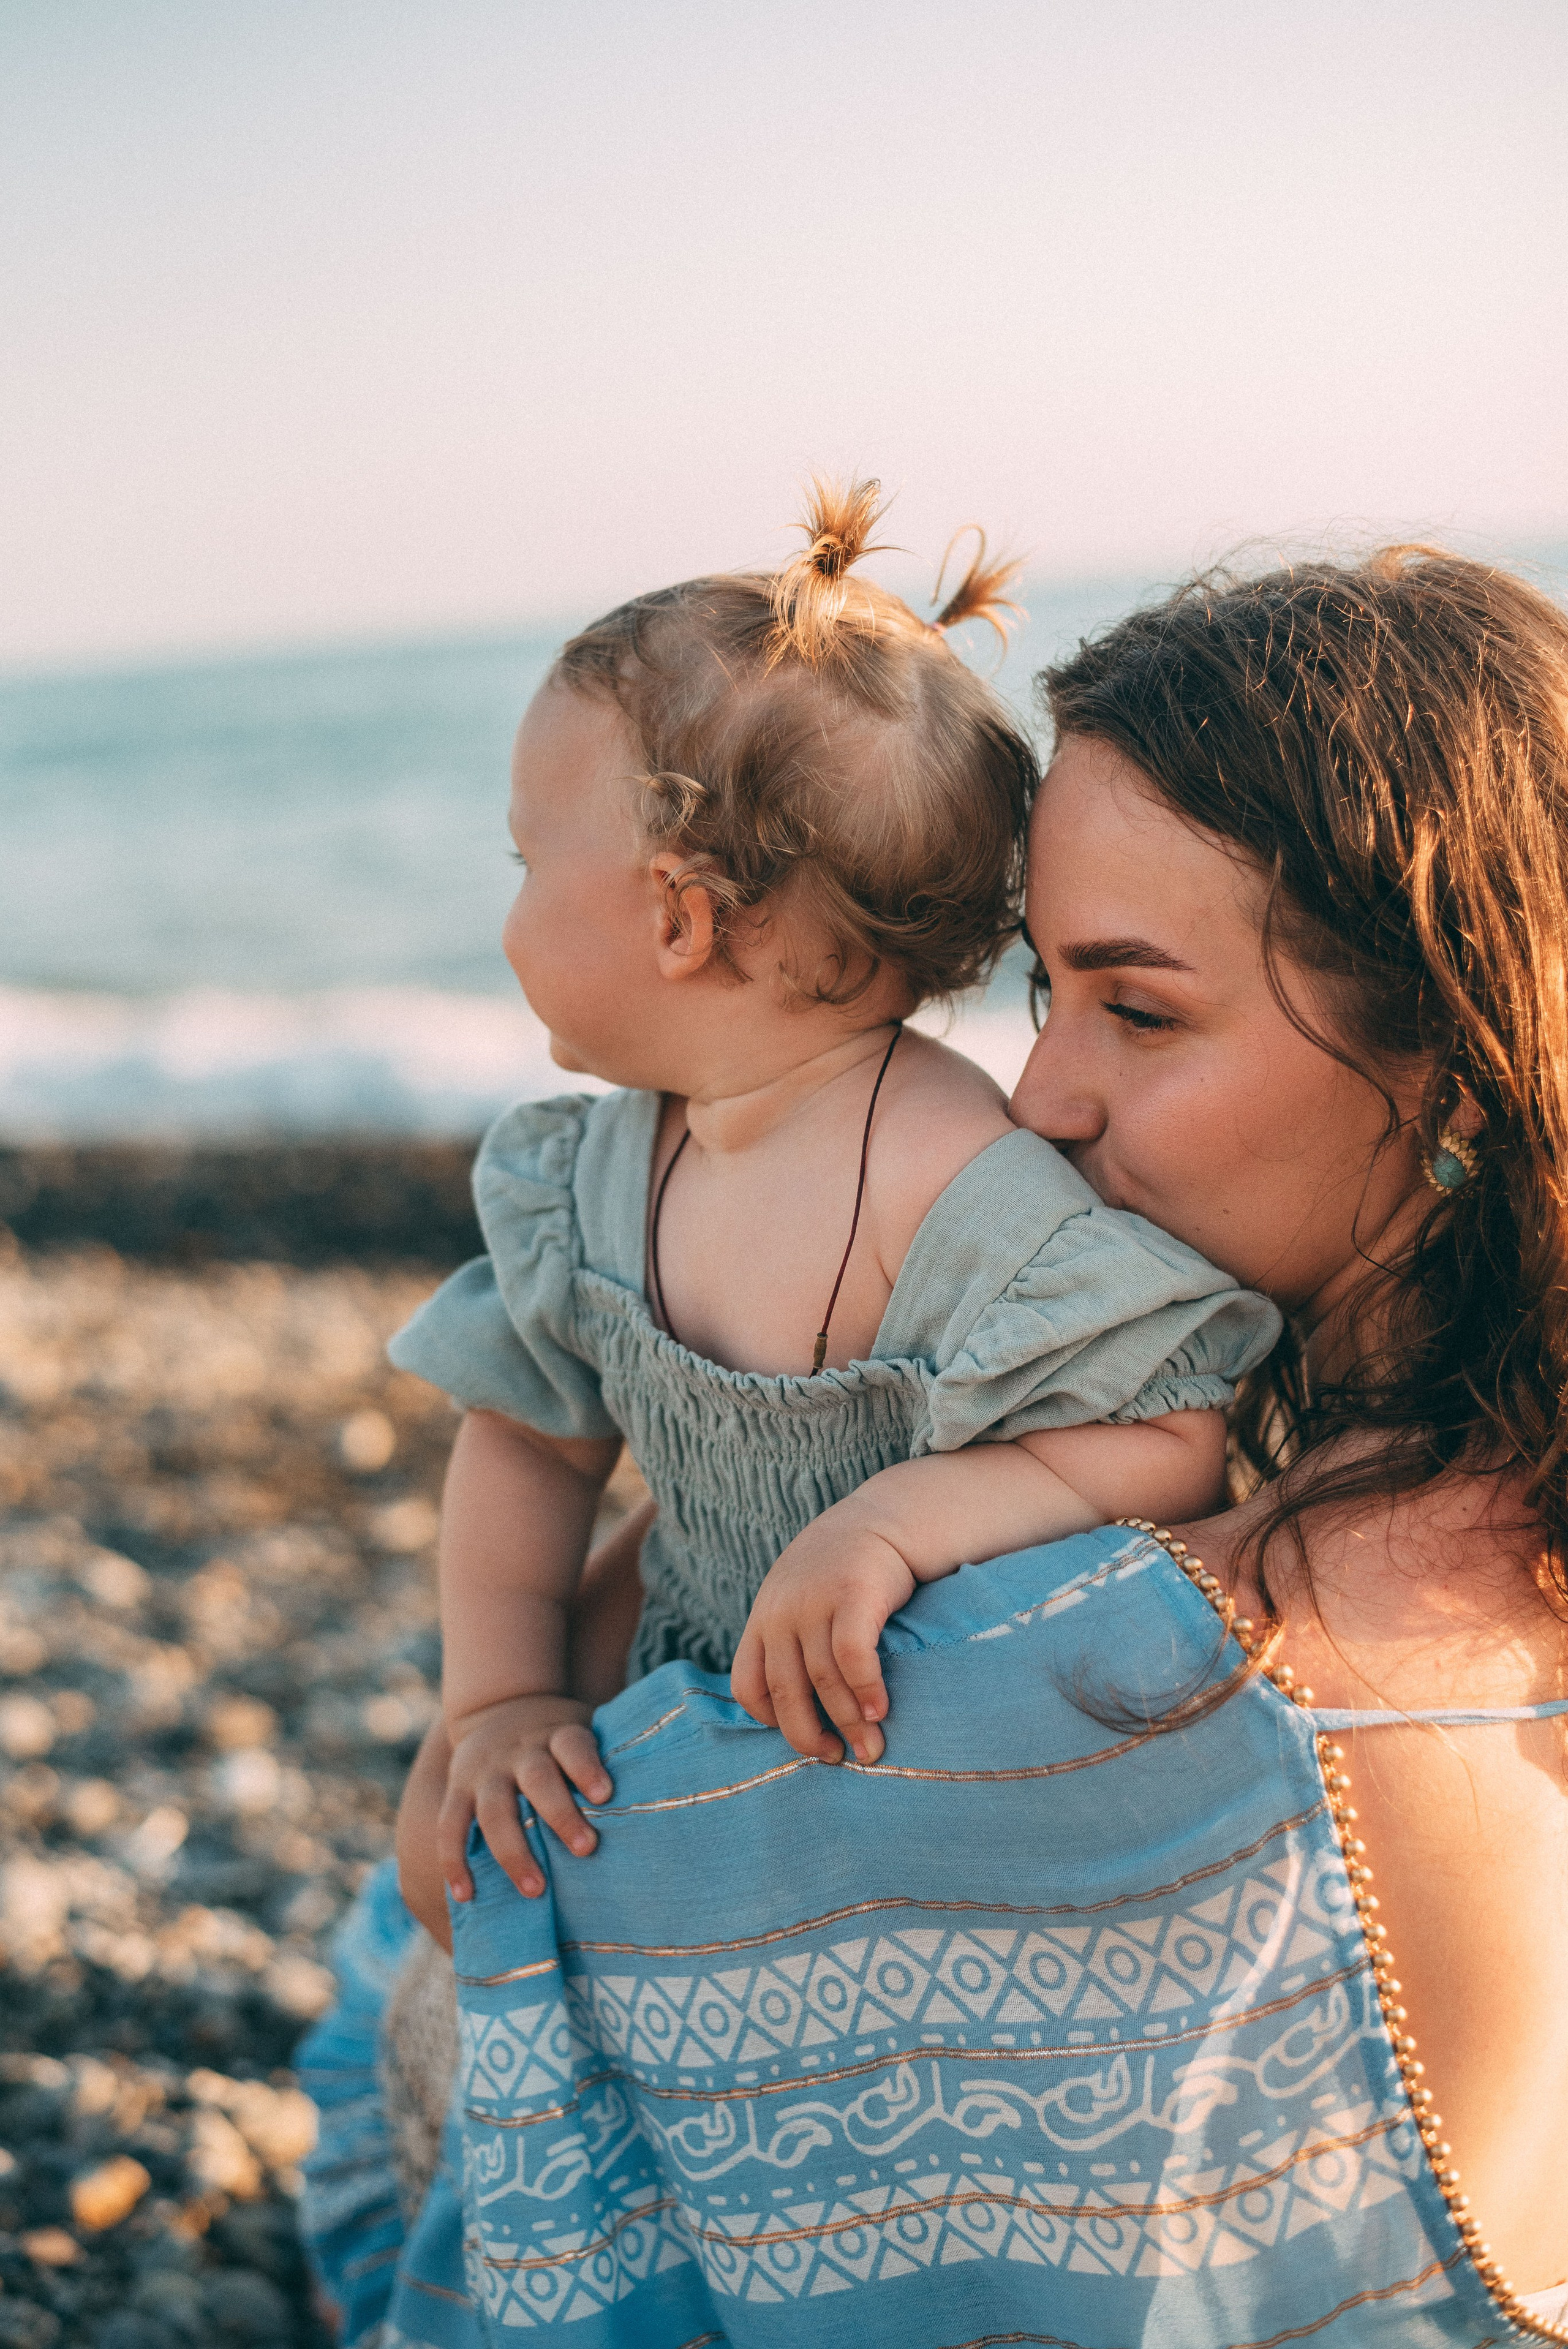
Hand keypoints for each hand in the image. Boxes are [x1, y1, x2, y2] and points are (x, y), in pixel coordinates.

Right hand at [439, 1692, 611, 1903]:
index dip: (587, 1767)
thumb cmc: (559, 1738)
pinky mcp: (458, 1789)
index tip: (606, 1795)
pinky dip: (455, 1859)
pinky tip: (466, 1893)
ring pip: (494, 1809)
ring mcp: (485, 1770)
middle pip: (538, 1779)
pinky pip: (450, 1825)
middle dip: (560, 1815)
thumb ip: (608, 1758)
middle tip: (586, 1849)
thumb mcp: (582, 1731)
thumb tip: (661, 1797)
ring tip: (535, 1889)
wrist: (500, 1708)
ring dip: (513, 1851)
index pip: (574, 1745)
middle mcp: (520, 1751)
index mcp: (558, 1734)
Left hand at [730, 1512, 913, 1764]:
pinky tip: (881, 1711)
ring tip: (870, 1748)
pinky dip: (866, 1690)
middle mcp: (781, 1613)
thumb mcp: (799, 1602)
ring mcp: (815, 1603)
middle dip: (809, 1736)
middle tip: (836, 1759)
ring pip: (823, 1680)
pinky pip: (853, 1657)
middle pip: (784, 1692)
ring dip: (848, 1722)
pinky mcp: (853, 1595)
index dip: (770, 1721)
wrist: (880, 1520)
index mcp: (763, 1620)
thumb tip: (798, 1710)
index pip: (747, 1685)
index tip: (805, 1737)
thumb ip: (790, 1644)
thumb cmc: (842, 1574)